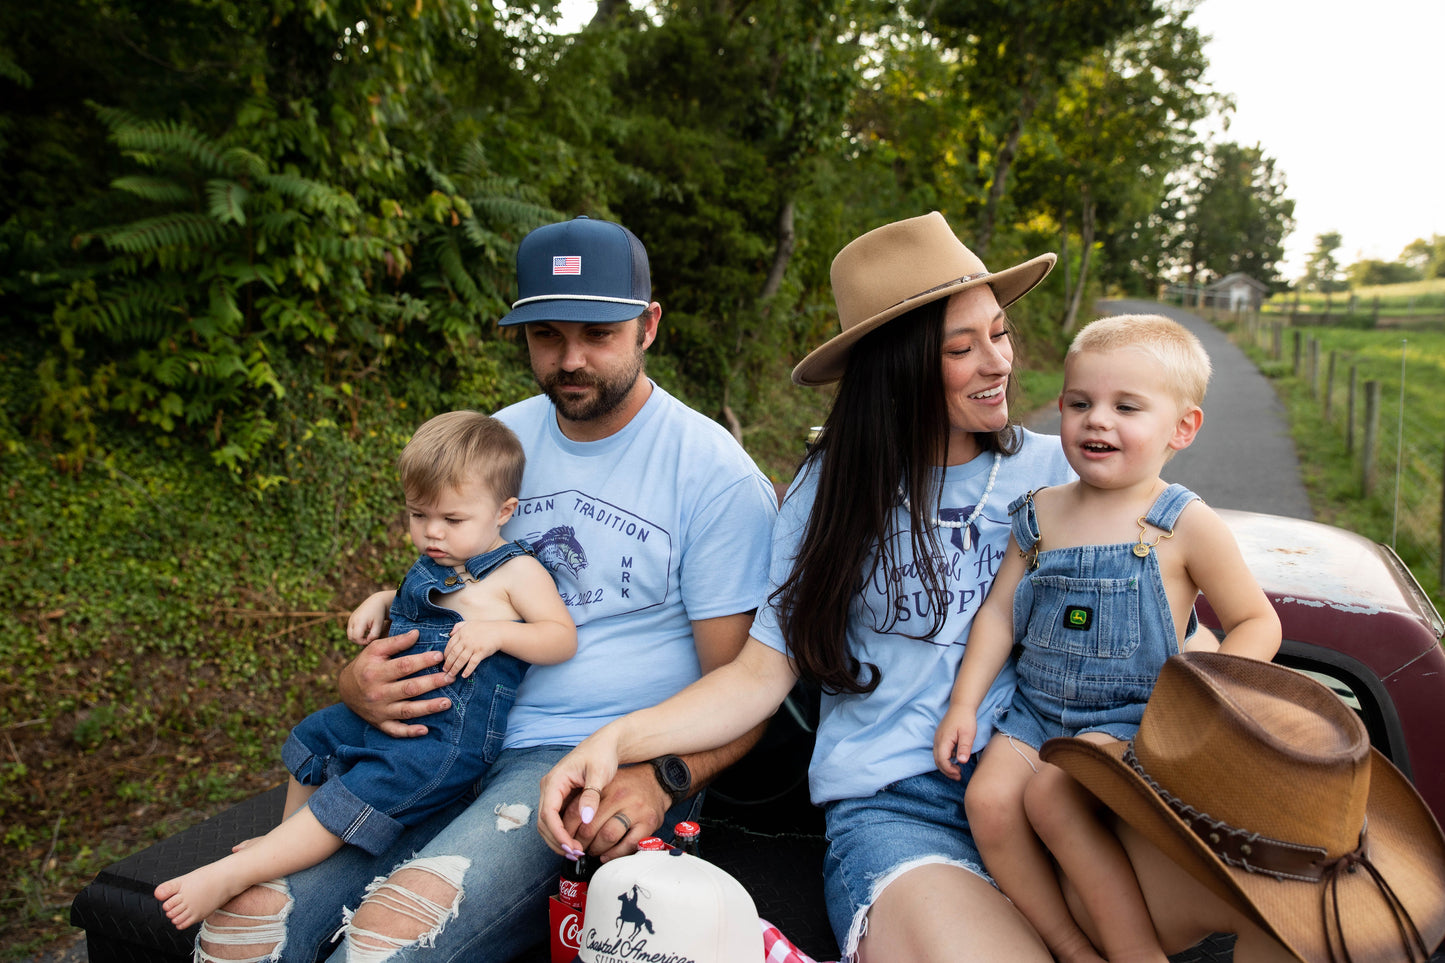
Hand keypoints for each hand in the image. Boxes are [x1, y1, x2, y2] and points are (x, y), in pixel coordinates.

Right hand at [339, 629, 452, 737]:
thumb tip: (417, 633)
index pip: (403, 666)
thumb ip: (395, 642)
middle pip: (409, 688)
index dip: (422, 661)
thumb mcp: (375, 650)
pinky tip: (425, 730)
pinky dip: (410, 732)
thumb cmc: (366, 665)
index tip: (440, 657)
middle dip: (432, 683)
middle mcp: (378, 693)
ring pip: (407, 711)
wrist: (346, 690)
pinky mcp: (381, 723)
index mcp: (376, 672)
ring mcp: (380, 710)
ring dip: (428, 708)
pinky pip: (396, 731)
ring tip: (448, 702)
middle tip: (450, 677)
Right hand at [347, 591, 394, 644]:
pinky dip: (356, 633)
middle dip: (359, 641)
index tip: (371, 639)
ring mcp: (350, 619)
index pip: (356, 638)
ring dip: (357, 637)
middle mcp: (352, 620)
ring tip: (367, 635)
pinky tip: (365, 631)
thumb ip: (374, 635)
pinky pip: (350, 630)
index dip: (363, 642)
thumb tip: (368, 641)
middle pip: (350, 637)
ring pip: (349, 634)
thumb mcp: (379, 625)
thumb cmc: (379, 613)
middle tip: (369, 639)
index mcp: (359, 621)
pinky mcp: (351, 618)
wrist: (376, 602)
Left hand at [445, 621, 501, 677]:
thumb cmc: (484, 628)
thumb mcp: (469, 623)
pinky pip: (472, 663)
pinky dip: (468, 670)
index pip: (450, 645)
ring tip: (451, 674)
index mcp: (462, 633)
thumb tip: (450, 633)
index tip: (443, 660)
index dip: (446, 654)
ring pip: (461, 660)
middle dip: (448, 663)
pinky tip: (464, 675)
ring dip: (455, 669)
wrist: (499, 632)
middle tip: (444, 670)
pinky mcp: (481, 652)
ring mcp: (473, 646)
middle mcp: (466, 640)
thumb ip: (458, 626)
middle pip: (453, 654)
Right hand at [538, 729, 624, 857]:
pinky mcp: (559, 798)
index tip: (573, 848)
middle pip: (543, 822)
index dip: (558, 834)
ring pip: (547, 824)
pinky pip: (554, 820)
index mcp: (555, 780)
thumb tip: (585, 818)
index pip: (548, 813)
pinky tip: (576, 842)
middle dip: (557, 841)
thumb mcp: (600, 773)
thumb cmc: (602, 755)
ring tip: (578, 853)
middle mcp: (548, 788)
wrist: (604, 745)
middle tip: (577, 855)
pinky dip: (562, 833)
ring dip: (558, 840)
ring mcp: (552, 793)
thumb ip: (592, 795)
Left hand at [566, 766, 671, 863]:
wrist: (657, 782)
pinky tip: (607, 855)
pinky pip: (627, 845)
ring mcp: (635, 810)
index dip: (566, 831)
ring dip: (596, 850)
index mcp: (604, 787)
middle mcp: (619, 797)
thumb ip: (585, 800)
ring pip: (607, 837)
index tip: (565, 839)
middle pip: (590, 827)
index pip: (576, 812)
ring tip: (593, 851)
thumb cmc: (626, 787)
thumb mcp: (604, 784)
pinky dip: (614, 854)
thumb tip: (563, 825)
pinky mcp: (648, 823)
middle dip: (580, 843)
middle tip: (578, 848)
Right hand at [933, 704, 977, 780]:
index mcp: (943, 740)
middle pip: (937, 761)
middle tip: (958, 776)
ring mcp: (937, 738)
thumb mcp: (968, 734)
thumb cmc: (965, 719)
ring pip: (937, 757)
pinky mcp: (940, 737)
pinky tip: (955, 759)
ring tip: (957, 771)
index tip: (959, 774)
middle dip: (946, 771)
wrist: (961, 705)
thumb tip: (962, 761)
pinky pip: (939, 752)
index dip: (949, 770)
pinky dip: (945, 759)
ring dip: (945, 766)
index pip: (942, 760)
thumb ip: (964, 748)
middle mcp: (937, 740)